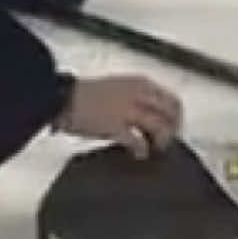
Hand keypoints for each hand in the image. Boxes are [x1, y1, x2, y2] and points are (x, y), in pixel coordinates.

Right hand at [56, 75, 182, 158]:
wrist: (61, 98)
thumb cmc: (85, 95)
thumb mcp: (118, 87)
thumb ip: (137, 97)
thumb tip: (152, 115)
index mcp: (139, 83)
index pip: (172, 100)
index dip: (176, 118)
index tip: (173, 129)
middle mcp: (137, 93)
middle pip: (172, 114)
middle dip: (173, 130)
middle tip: (166, 143)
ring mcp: (127, 109)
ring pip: (160, 126)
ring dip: (161, 141)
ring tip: (155, 149)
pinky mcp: (115, 126)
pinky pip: (138, 141)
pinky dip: (142, 150)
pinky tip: (139, 155)